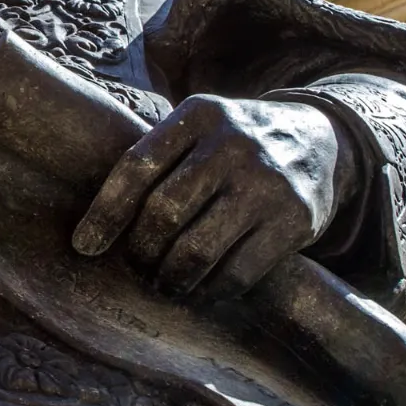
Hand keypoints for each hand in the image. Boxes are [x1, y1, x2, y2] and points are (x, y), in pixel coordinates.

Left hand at [71, 95, 351, 301]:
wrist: (321, 142)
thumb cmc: (233, 145)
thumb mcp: (198, 129)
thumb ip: (155, 159)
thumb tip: (91, 225)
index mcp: (199, 115)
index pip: (137, 167)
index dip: (104, 213)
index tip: (84, 247)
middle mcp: (234, 143)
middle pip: (165, 212)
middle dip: (140, 251)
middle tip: (134, 267)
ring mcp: (267, 183)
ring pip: (198, 249)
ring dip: (170, 278)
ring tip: (161, 284)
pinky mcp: (295, 220)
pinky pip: (238, 272)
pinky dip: (210, 289)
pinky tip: (199, 289)